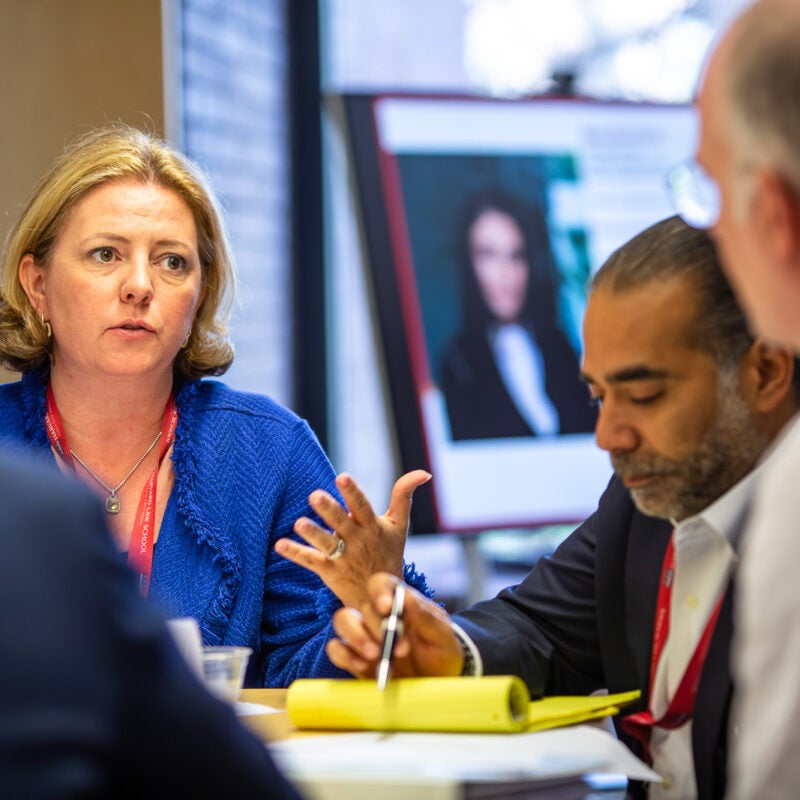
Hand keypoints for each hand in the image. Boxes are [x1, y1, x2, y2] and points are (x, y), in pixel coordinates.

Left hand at [274, 470, 430, 611]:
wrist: (384, 598)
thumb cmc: (388, 553)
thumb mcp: (399, 525)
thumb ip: (404, 495)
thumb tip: (423, 472)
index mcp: (372, 526)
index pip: (362, 506)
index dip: (352, 492)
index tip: (342, 477)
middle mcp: (357, 540)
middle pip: (341, 523)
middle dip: (329, 510)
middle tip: (315, 496)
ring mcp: (343, 557)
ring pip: (326, 544)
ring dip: (312, 533)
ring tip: (298, 523)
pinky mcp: (330, 572)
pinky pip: (310, 561)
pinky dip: (295, 553)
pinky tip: (279, 544)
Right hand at [326, 573, 463, 678]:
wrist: (440, 682)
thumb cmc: (442, 651)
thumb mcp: (443, 635)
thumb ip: (427, 617)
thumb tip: (407, 596)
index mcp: (400, 602)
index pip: (381, 583)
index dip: (379, 591)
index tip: (386, 607)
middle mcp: (378, 616)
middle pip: (363, 607)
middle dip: (376, 625)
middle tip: (395, 646)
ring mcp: (365, 636)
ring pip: (342, 621)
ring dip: (355, 636)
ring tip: (375, 654)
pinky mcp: (356, 659)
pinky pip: (336, 649)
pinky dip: (344, 655)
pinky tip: (362, 665)